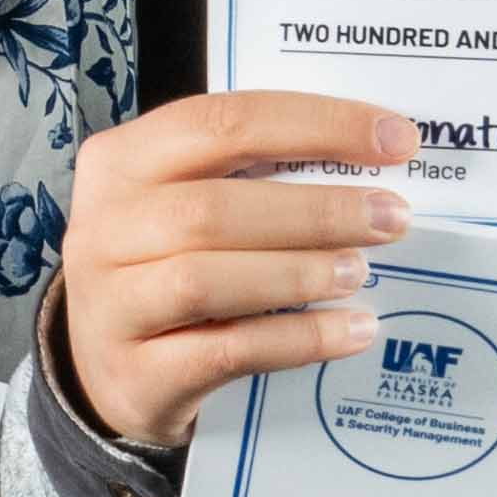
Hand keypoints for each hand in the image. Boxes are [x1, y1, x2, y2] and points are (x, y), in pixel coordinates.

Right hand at [47, 91, 422, 456]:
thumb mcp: (182, 204)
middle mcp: (101, 228)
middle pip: (212, 207)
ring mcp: (109, 304)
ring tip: (360, 272)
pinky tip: (350, 331)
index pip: (221, 123)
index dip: (315, 126)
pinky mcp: (134, 373)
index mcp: (120, 162)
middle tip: (391, 217)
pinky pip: (223, 351)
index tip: (395, 140)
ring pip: (205, 278)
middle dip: (315, 209)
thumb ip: (250, 177)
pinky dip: (296, 340)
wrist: (110, 370)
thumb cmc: (165, 268)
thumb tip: (371, 158)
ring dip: (298, 273)